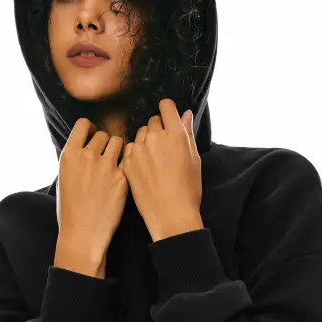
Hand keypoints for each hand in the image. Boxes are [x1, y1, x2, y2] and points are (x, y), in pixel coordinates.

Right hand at [56, 118, 128, 263]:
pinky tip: (124, 174)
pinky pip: (128, 159)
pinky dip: (127, 163)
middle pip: (102, 134)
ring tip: (116, 162)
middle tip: (105, 155)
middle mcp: (88, 156)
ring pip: (118, 142)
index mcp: (69, 155)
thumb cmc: (70, 211)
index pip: (82, 125)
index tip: (92, 135)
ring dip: (118, 149)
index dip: (89, 128)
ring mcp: (106, 166)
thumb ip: (75, 161)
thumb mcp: (64, 179)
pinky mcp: (122, 178)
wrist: (83, 234)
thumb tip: (84, 149)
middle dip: (105, 142)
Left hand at [122, 99, 203, 241]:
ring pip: (140, 134)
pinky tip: (144, 168)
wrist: (170, 215)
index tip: (168, 119)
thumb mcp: (194, 159)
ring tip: (154, 160)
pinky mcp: (127, 163)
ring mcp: (138, 150)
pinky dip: (135, 154)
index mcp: (174, 134)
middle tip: (164, 147)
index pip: (166, 106)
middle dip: (158, 129)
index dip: (168, 111)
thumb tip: (185, 114)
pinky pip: (130, 149)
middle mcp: (154, 137)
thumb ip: (187, 133)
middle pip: (153, 120)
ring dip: (146, 141)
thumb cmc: (188, 189)